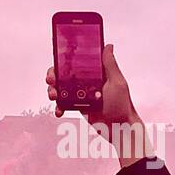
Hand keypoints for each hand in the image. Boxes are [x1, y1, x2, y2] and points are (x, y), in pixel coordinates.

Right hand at [46, 44, 146, 165]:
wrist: (119, 128)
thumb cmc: (122, 104)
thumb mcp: (117, 82)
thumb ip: (110, 65)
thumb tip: (108, 46)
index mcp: (94, 73)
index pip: (75, 63)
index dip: (63, 62)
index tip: (57, 64)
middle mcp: (85, 82)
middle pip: (63, 75)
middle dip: (53, 76)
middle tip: (51, 81)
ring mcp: (79, 94)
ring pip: (60, 89)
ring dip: (53, 91)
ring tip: (54, 96)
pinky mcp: (77, 106)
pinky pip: (63, 104)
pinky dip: (58, 107)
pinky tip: (59, 111)